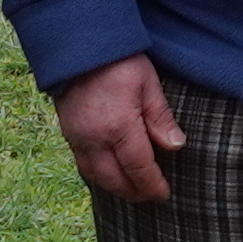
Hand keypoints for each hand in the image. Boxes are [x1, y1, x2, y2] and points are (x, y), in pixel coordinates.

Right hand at [51, 53, 187, 203]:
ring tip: (133, 189)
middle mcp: (94, 139)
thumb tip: (175, 147)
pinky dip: (99, 176)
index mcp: (118, 127)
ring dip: (115, 187)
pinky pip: (83, 164)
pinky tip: (111, 173)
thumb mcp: (148, 83)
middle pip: (115, 180)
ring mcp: (76, 138)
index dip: (152, 185)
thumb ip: (161, 118)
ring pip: (95, 177)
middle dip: (134, 192)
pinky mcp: (67, 133)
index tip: (164, 194)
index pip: (138, 168)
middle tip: (151, 196)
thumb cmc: (118, 60)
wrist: (79, 45)